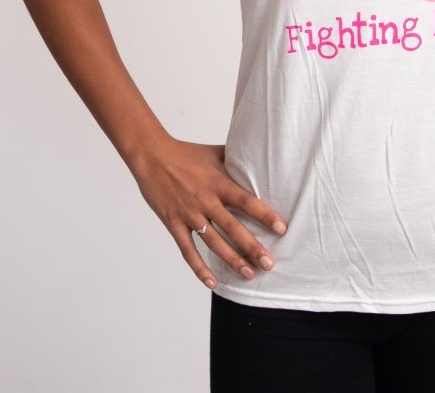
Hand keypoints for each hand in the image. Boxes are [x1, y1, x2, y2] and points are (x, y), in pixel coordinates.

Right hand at [128, 138, 287, 288]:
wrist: (152, 156)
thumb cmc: (187, 153)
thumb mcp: (215, 153)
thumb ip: (236, 159)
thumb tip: (260, 156)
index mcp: (219, 182)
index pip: (246, 201)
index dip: (264, 215)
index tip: (281, 229)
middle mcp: (206, 200)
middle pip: (233, 227)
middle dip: (252, 247)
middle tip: (269, 264)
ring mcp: (189, 214)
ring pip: (213, 243)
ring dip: (232, 260)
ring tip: (249, 274)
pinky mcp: (173, 223)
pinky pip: (187, 250)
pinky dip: (199, 268)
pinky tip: (213, 282)